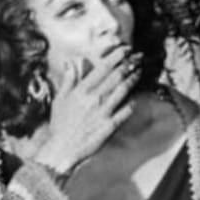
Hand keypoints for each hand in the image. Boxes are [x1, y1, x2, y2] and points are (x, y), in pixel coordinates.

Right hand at [32, 47, 139, 173]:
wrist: (62, 149)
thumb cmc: (60, 124)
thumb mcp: (60, 100)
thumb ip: (68, 80)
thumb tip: (71, 62)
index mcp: (82, 91)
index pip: (103, 68)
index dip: (116, 56)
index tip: (126, 49)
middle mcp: (94, 99)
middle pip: (117, 76)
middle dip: (130, 64)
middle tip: (138, 57)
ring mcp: (103, 112)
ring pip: (123, 90)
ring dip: (133, 78)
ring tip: (139, 70)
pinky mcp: (110, 125)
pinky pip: (125, 110)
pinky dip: (132, 102)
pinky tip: (136, 96)